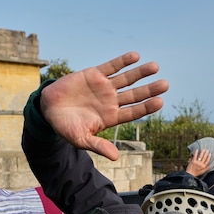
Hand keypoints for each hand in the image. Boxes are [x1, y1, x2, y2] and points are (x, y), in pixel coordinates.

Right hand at [39, 51, 168, 160]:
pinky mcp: (94, 74)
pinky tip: (135, 56)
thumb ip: (98, 146)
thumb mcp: (81, 139)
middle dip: (149, 89)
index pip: (133, 112)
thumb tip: (115, 157)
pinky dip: (122, 61)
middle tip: (165, 85)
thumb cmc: (66, 127)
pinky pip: (111, 66)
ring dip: (140, 73)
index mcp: (111, 117)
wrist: (48, 109)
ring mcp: (104, 87)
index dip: (146, 107)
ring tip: (155, 66)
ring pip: (126, 79)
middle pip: (135, 95)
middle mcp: (111, 101)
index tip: (159, 102)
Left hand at [185, 149, 211, 176]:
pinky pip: (195, 156)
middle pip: (204, 158)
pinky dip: (196, 152)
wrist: (190, 174)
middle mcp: (201, 164)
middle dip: (206, 153)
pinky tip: (197, 149)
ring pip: (201, 156)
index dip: (209, 157)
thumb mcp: (202, 172)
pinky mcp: (193, 161)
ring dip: (202, 152)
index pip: (207, 161)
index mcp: (203, 166)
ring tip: (204, 149)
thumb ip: (206, 169)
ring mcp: (197, 162)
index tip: (210, 154)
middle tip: (207, 150)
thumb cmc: (196, 173)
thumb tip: (210, 166)